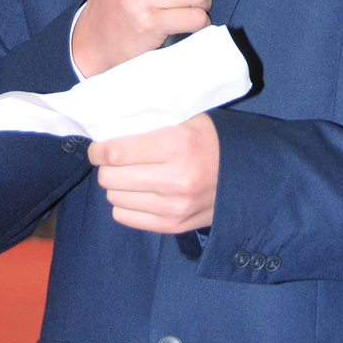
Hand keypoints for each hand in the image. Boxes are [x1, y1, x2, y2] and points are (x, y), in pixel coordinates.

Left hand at [89, 114, 218, 233]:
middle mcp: (176, 178)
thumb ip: (151, 116)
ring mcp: (174, 206)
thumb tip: (109, 118)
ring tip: (129, 174)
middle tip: (113, 159)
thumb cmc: (207, 140)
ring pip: (115, 197)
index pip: (116, 152)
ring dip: (116, 185)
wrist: (244, 176)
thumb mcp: (185, 117)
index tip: (98, 147)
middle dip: (106, 167)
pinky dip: (125, 203)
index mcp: (177, 144)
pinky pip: (124, 217)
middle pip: (110, 177)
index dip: (99, 149)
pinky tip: (137, 192)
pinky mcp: (172, 225)